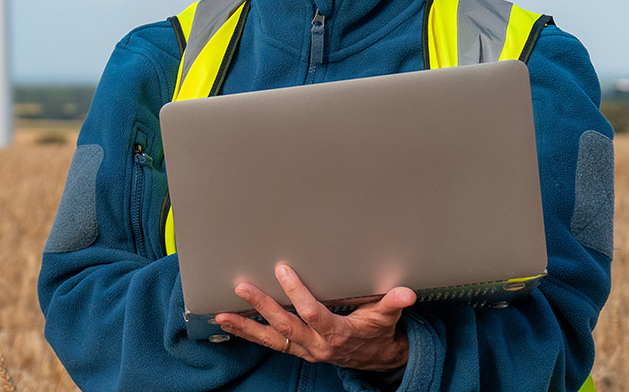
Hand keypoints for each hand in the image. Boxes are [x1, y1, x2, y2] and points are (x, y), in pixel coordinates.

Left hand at [213, 263, 414, 371]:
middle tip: (242, 287)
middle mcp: (317, 344)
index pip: (313, 313)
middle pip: (286, 325)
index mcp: (337, 333)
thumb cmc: (378, 332)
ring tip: (221, 315)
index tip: (282, 269)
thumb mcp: (387, 317)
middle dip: (262, 306)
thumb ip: (393, 303)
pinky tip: (228, 323)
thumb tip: (406, 293)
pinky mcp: (296, 349)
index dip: (297, 292)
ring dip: (246, 326)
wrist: (375, 359)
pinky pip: (270, 343)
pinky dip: (248, 333)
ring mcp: (305, 349)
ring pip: (271, 338)